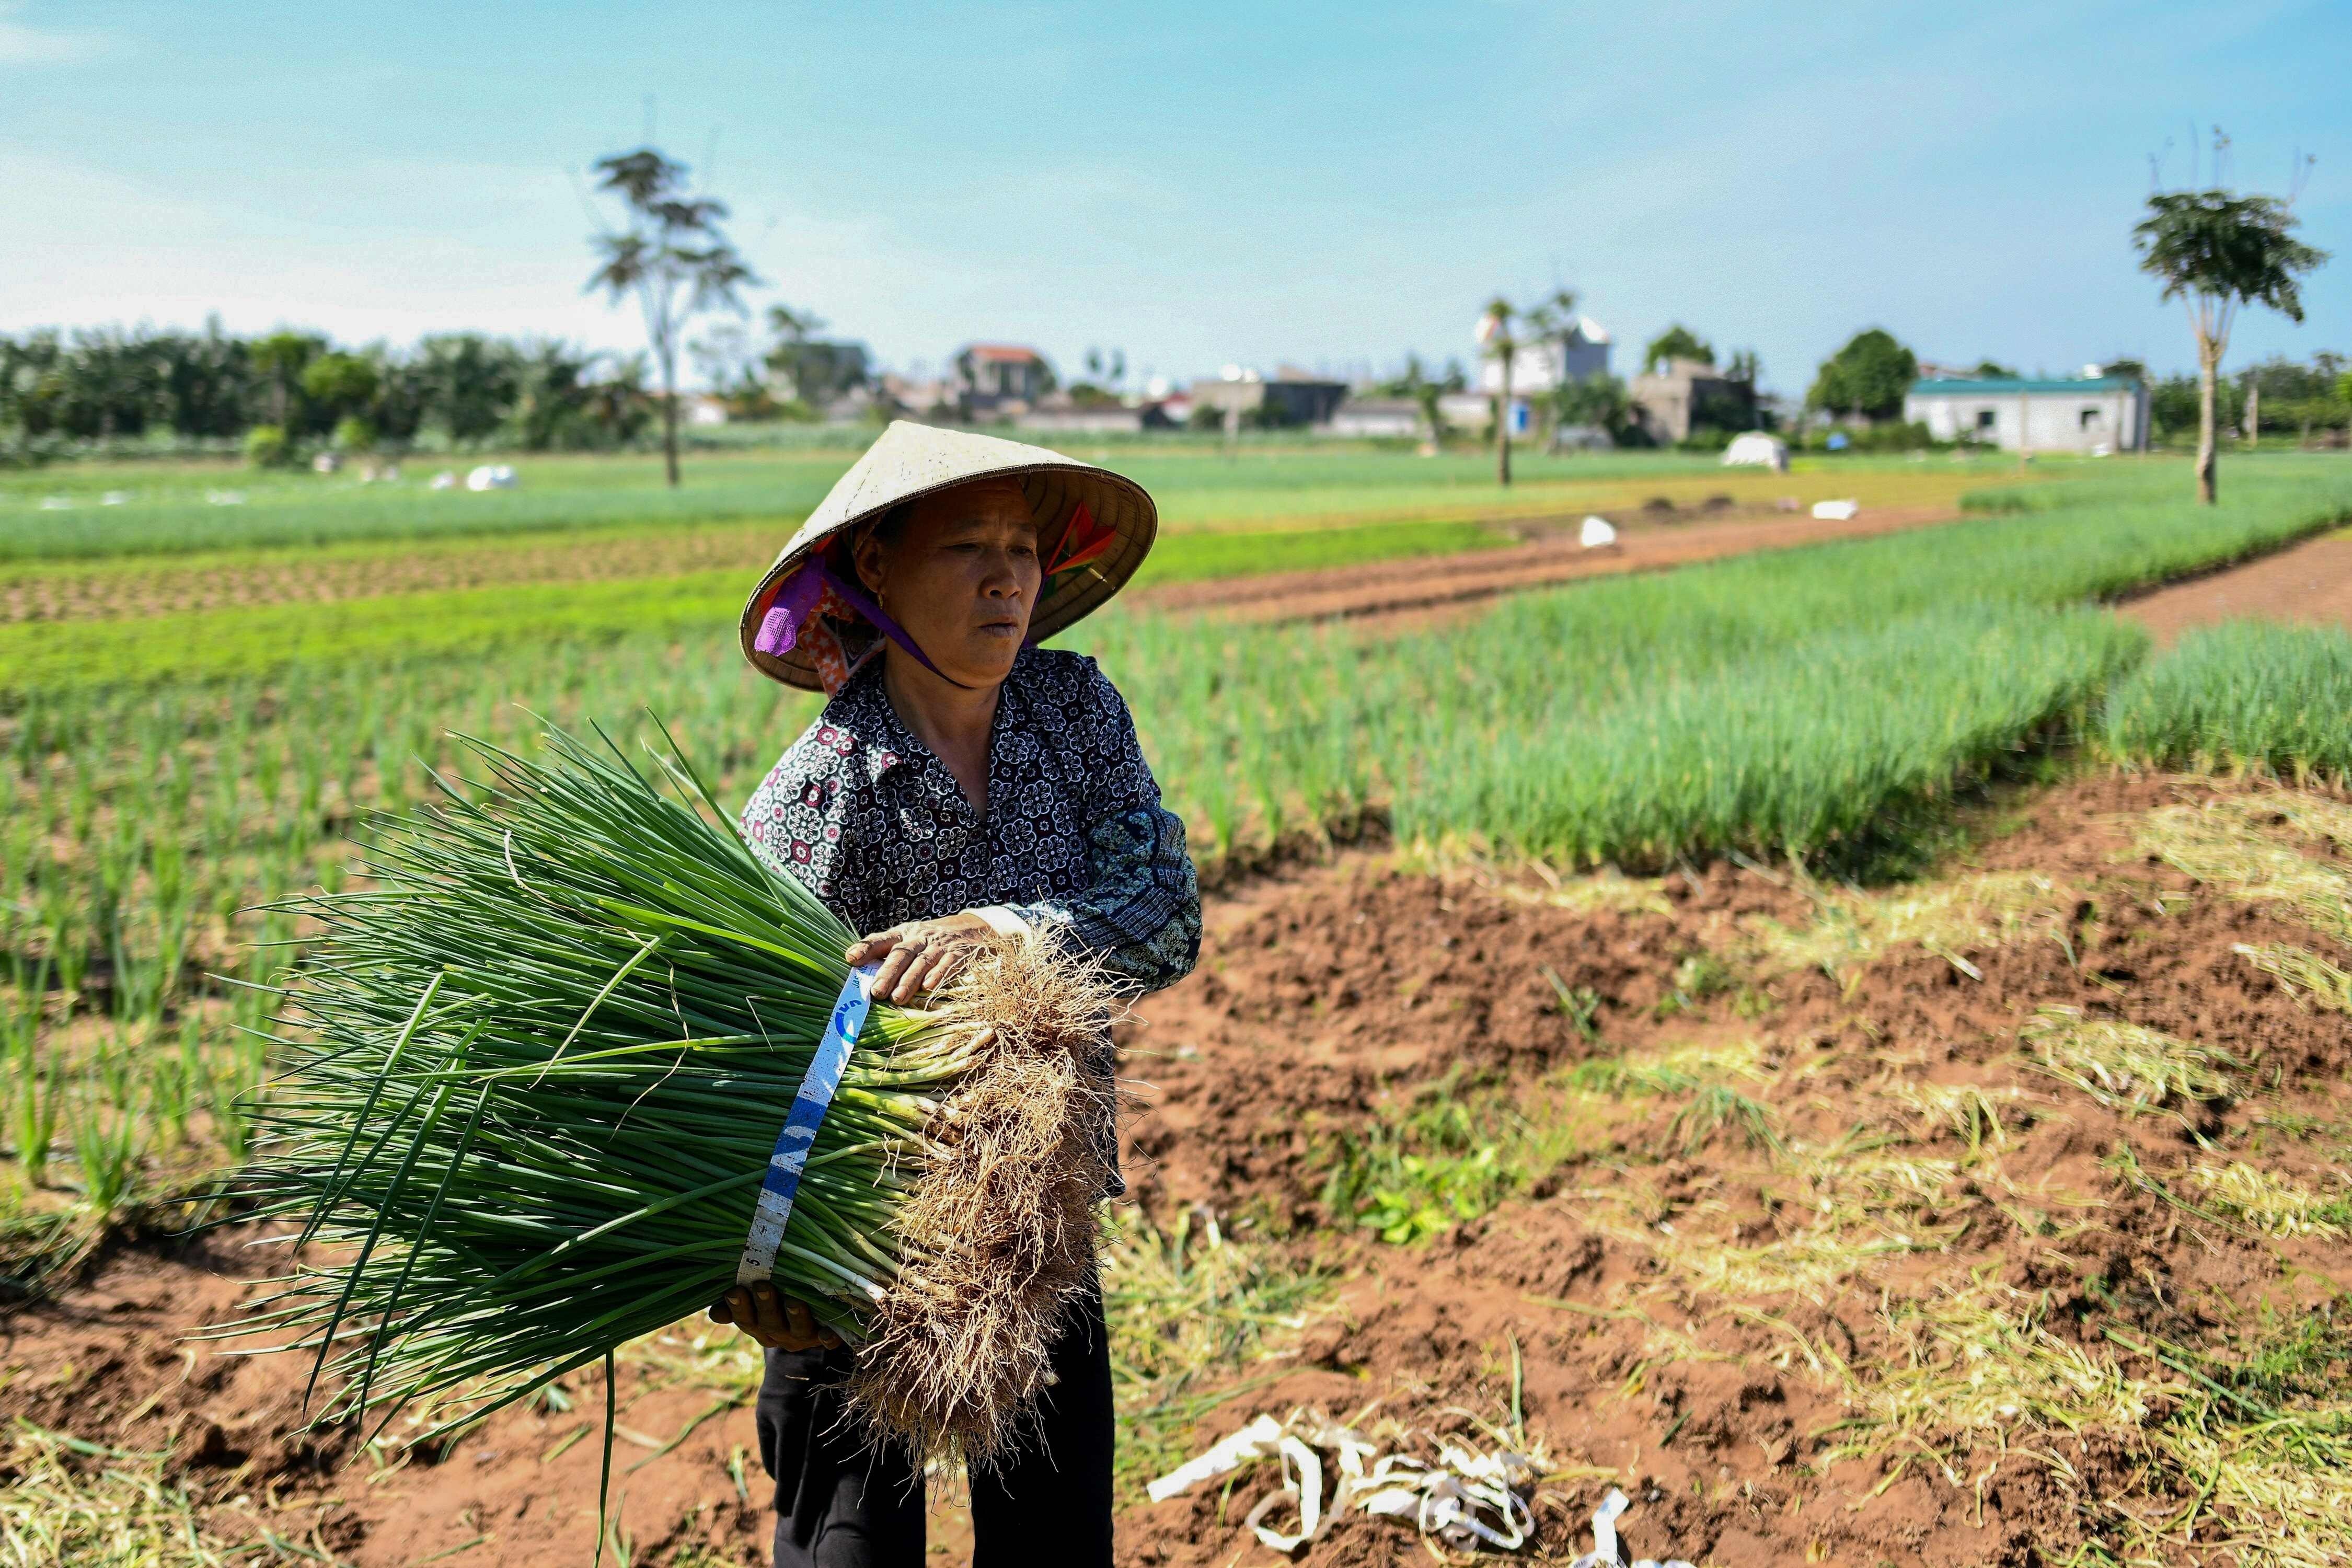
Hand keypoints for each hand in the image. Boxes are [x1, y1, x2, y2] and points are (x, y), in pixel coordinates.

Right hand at [709, 1281, 841, 1350]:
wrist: (817, 1319)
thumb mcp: (756, 1303)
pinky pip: (828, 1341)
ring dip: (795, 1317)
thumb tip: (713, 1313)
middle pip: (770, 1324)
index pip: (746, 1319)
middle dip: (765, 1306)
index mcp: (759, 1326)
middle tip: (762, 1286)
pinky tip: (828, 1333)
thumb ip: (737, 1305)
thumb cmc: (779, 1302)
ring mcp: (803, 1337)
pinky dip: (828, 1338)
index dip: (739, 1307)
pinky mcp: (827, 1337)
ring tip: (793, 1302)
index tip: (734, 1290)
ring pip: (797, 1330)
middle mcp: (780, 1335)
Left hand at [846, 911, 995, 1003]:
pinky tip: (929, 987)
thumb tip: (864, 978)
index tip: (852, 958)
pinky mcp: (960, 953)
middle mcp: (920, 937)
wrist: (974, 928)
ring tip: (897, 998)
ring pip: (922, 961)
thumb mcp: (911, 940)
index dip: (866, 947)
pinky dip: (939, 975)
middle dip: (888, 973)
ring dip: (909, 980)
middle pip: (902, 954)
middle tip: (876, 992)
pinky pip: (948, 964)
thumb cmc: (932, 940)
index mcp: (904, 933)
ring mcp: (940, 945)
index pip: (882, 939)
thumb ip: (890, 956)